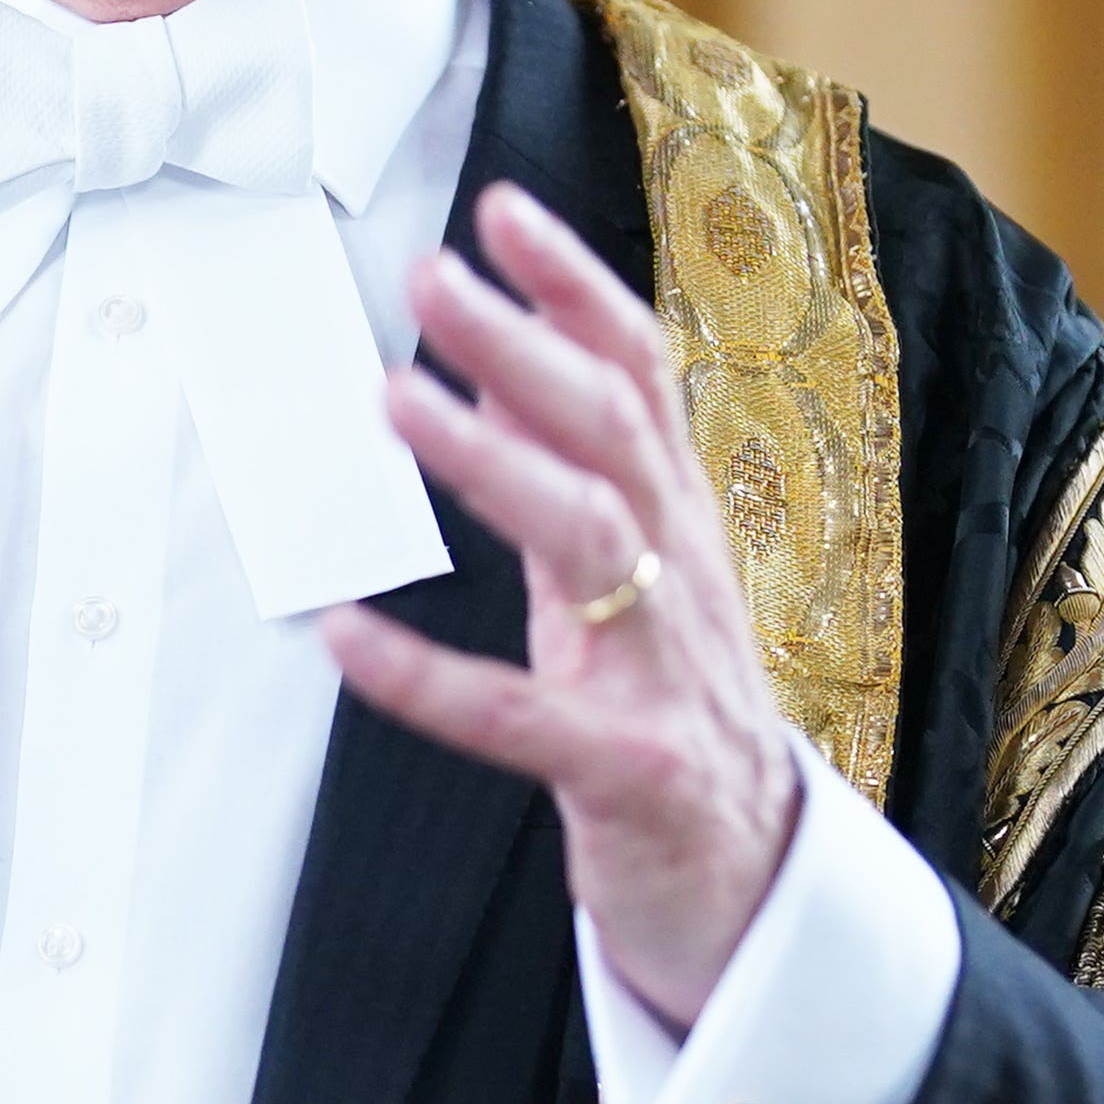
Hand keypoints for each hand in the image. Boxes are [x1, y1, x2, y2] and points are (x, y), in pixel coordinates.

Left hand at [310, 183, 802, 1026]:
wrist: (757, 893)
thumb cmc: (677, 725)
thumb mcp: (637, 588)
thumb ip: (580, 488)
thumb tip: (492, 376)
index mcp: (680, 529)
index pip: (639, 378)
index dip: (577, 288)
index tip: (498, 211)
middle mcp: (681, 581)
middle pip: (611, 432)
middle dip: (522, 345)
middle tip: (429, 276)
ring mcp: (663, 676)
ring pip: (588, 538)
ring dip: (490, 462)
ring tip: (396, 400)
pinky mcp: (631, 775)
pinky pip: (520, 719)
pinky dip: (428, 678)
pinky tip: (345, 640)